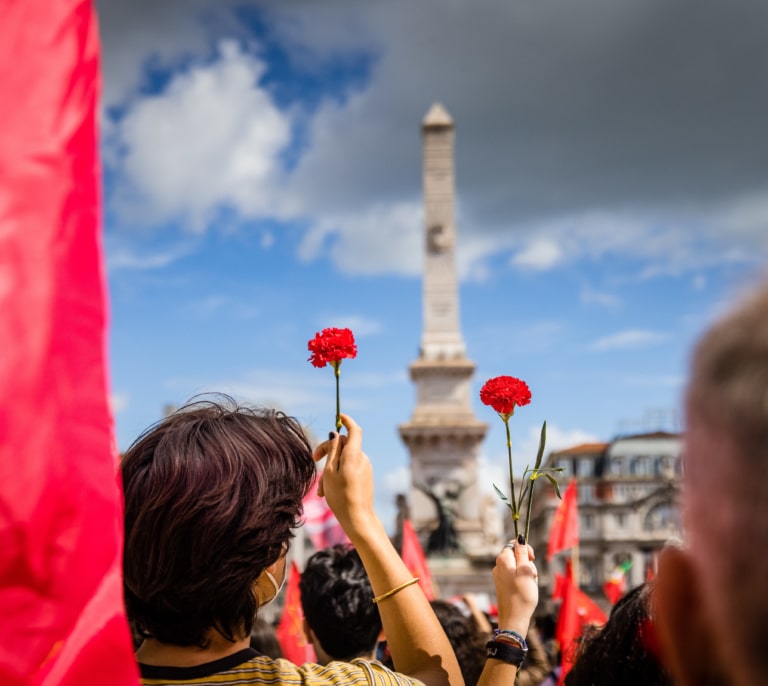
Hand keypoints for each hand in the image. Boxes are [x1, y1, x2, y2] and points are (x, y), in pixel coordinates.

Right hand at [312, 414, 375, 535]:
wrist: (358, 519)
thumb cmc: (341, 496)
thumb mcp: (330, 472)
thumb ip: (333, 450)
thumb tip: (335, 434)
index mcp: (354, 455)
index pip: (354, 430)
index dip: (347, 421)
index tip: (339, 416)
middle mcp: (362, 458)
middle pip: (345, 445)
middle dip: (329, 450)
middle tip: (314, 460)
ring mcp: (365, 468)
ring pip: (344, 460)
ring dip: (331, 469)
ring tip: (322, 489)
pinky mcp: (365, 477)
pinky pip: (349, 469)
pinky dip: (338, 475)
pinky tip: (329, 491)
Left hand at [493, 539, 538, 635]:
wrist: (514, 619)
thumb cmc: (522, 595)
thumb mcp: (526, 571)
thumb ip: (522, 553)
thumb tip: (519, 538)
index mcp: (503, 559)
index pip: (514, 544)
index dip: (525, 549)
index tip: (532, 558)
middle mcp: (498, 566)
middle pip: (516, 556)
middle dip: (527, 563)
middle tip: (532, 576)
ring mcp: (499, 576)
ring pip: (517, 567)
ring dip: (526, 573)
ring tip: (529, 585)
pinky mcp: (502, 585)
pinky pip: (515, 577)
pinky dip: (522, 581)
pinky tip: (525, 591)